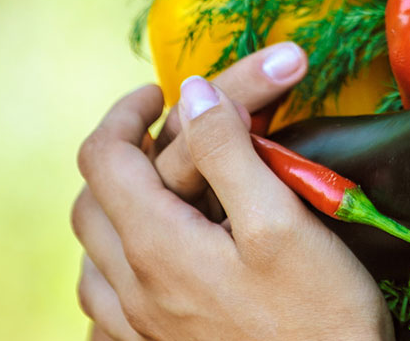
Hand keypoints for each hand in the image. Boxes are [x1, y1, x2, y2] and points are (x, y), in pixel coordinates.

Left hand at [72, 45, 394, 340]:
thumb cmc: (319, 314)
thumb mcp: (281, 218)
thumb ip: (228, 151)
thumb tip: (192, 93)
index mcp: (158, 246)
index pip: (103, 157)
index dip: (125, 112)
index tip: (163, 93)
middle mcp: (135, 290)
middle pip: (89, 202)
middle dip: (120, 155)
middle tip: (165, 135)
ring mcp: (142, 329)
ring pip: (92, 257)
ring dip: (114, 211)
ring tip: (159, 192)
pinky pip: (106, 309)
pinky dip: (116, 272)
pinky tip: (151, 267)